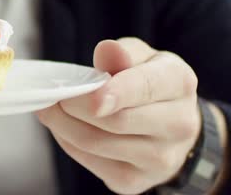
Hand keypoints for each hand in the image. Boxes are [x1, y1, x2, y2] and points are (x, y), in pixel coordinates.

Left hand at [37, 38, 203, 194]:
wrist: (173, 127)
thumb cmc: (149, 83)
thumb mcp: (141, 57)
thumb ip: (123, 53)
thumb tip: (107, 50)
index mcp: (179, 82)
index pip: (147, 87)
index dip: (117, 92)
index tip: (90, 93)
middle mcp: (178, 124)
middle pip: (117, 120)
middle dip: (76, 105)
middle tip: (55, 92)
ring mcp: (159, 159)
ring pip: (97, 142)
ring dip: (63, 123)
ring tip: (50, 106)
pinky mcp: (135, 181)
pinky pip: (89, 160)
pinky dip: (67, 141)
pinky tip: (62, 126)